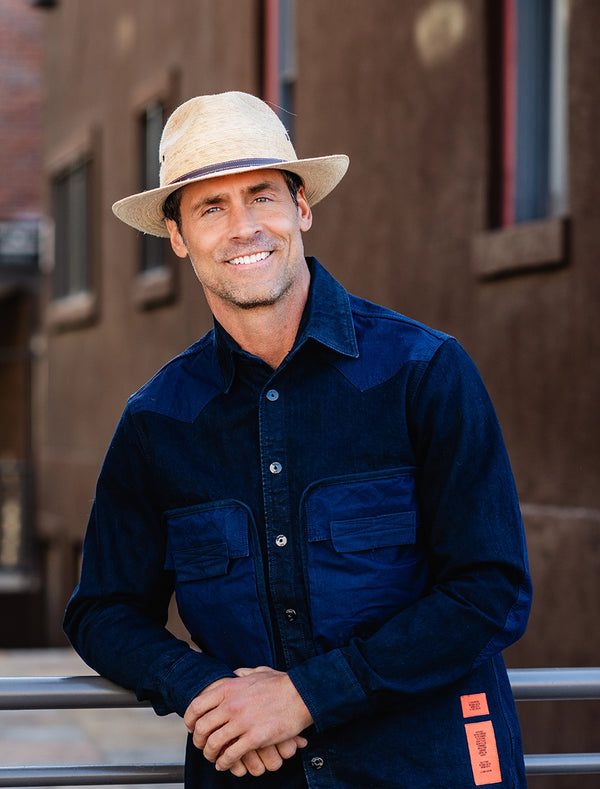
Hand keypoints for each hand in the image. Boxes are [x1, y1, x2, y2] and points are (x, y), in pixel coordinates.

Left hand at [183, 666, 312, 774]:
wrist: (302, 695)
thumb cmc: (281, 684)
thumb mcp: (257, 672)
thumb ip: (241, 673)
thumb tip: (232, 674)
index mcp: (229, 688)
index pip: (196, 706)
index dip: (189, 720)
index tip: (191, 728)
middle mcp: (232, 704)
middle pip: (201, 728)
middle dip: (198, 741)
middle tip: (202, 745)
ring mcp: (242, 722)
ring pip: (213, 744)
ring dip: (210, 754)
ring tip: (214, 757)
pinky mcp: (255, 737)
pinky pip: (231, 755)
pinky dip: (224, 762)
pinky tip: (225, 764)